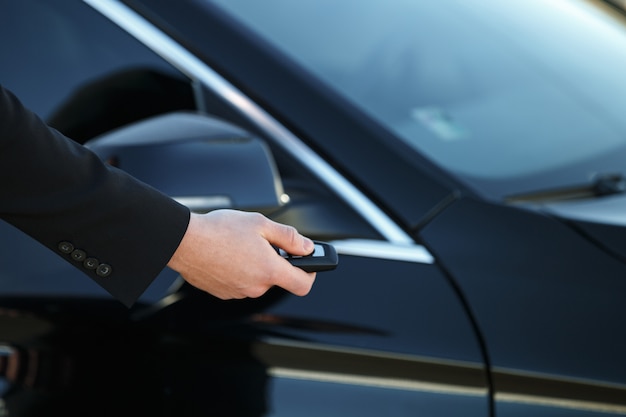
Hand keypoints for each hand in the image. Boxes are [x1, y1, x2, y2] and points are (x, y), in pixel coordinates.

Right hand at [167, 209, 316, 298]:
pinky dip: (239, 271)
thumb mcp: (261, 224)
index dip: (310, 274)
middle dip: (274, 261)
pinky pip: (240, 283)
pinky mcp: (223, 293)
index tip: (307, 263)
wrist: (185, 241)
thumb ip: (289, 237)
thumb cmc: (219, 230)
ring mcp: (238, 292)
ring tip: (240, 245)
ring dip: (255, 265)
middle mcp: (255, 287)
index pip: (303, 285)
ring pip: (257, 280)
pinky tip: (227, 254)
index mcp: (269, 270)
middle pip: (277, 279)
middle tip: (262, 242)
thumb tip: (307, 247)